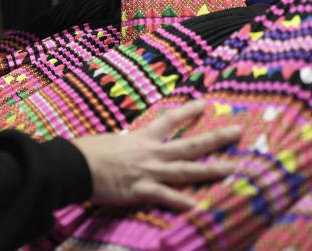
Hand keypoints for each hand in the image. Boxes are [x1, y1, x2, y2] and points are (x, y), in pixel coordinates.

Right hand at [72, 100, 239, 209]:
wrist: (74, 166)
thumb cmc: (86, 151)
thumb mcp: (110, 141)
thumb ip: (126, 145)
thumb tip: (127, 147)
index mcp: (141, 138)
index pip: (169, 121)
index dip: (188, 111)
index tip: (205, 104)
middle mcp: (151, 153)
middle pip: (189, 145)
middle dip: (215, 138)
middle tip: (237, 132)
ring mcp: (148, 172)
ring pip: (186, 170)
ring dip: (211, 170)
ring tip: (233, 169)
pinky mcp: (140, 191)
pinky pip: (166, 197)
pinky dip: (182, 202)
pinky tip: (199, 207)